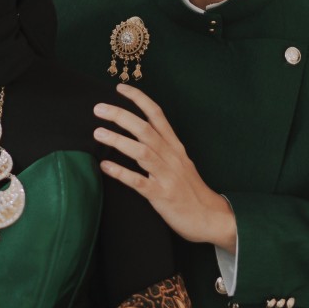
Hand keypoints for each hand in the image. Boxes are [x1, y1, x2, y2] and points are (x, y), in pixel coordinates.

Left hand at [94, 83, 237, 251]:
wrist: (210, 218)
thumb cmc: (191, 191)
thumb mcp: (180, 163)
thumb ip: (162, 149)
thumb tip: (138, 136)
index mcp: (175, 147)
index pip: (157, 115)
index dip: (139, 99)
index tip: (120, 88)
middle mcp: (171, 157)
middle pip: (145, 129)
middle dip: (121, 116)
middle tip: (98, 108)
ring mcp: (167, 176)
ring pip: (142, 152)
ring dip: (119, 140)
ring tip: (98, 133)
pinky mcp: (161, 195)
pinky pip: (139, 182)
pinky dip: (121, 173)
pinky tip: (105, 167)